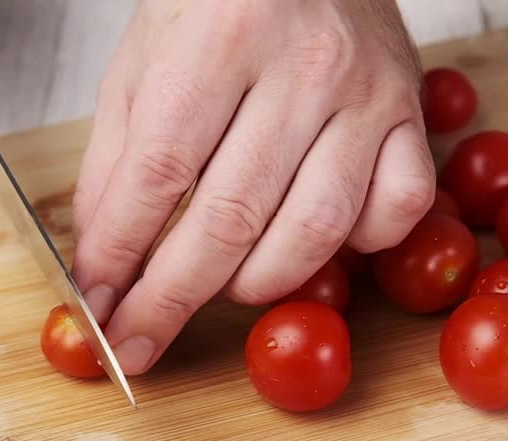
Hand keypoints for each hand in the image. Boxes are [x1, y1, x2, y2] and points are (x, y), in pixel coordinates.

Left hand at [71, 0, 434, 374]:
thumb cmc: (218, 5)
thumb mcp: (144, 60)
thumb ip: (118, 160)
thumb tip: (101, 261)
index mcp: (221, 36)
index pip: (161, 172)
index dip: (121, 251)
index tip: (96, 302)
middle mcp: (303, 66)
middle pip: (232, 215)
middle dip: (172, 297)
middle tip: (137, 341)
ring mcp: (366, 95)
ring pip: (316, 228)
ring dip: (257, 283)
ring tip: (220, 288)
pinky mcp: (411, 116)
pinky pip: (392, 213)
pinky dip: (351, 248)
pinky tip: (310, 241)